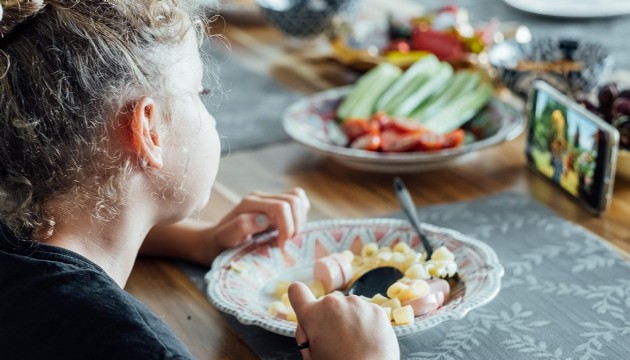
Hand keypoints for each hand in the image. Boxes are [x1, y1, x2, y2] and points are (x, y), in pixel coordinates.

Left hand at [141, 188, 308, 265]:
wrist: (214, 241)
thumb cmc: (219, 243)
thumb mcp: (225, 238)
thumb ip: (241, 226)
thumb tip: (264, 219)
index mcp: (250, 203)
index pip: (281, 207)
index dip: (287, 227)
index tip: (281, 246)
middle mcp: (261, 197)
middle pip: (293, 200)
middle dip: (295, 224)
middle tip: (285, 243)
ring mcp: (269, 200)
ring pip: (298, 198)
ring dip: (299, 219)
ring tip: (288, 236)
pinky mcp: (276, 206)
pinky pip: (298, 201)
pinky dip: (300, 215)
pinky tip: (290, 229)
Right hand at [288, 282, 399, 359]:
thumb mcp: (310, 354)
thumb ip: (306, 332)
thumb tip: (309, 321)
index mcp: (313, 315)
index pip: (297, 291)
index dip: (299, 298)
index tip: (305, 305)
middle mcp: (333, 302)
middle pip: (327, 305)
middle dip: (330, 318)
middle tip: (337, 341)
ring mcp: (357, 304)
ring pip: (348, 308)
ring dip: (349, 319)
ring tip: (355, 343)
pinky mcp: (376, 309)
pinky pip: (366, 312)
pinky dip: (366, 323)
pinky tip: (367, 340)